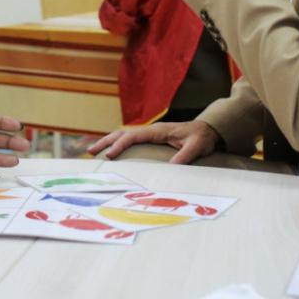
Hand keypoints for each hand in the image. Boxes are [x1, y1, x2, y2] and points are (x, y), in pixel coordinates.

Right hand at [87, 120, 219, 163]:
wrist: (208, 130)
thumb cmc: (201, 138)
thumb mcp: (196, 147)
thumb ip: (184, 156)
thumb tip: (170, 168)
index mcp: (158, 131)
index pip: (133, 136)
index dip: (120, 145)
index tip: (109, 155)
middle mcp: (151, 130)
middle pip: (123, 133)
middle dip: (105, 141)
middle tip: (90, 152)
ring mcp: (150, 133)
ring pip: (124, 135)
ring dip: (108, 142)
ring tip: (93, 151)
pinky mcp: (152, 138)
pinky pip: (131, 140)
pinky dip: (118, 144)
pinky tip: (111, 152)